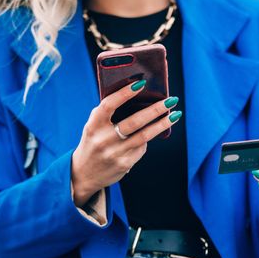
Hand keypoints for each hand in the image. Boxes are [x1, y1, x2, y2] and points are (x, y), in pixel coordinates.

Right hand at [71, 80, 181, 205]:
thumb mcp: (94, 126)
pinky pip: (142, 148)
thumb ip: (109, 113)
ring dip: (162, 124)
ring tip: (175, 114)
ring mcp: (114, 153)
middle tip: (171, 100)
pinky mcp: (124, 164)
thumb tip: (138, 96)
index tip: (141, 83)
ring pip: (144, 136)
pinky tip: (154, 132)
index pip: (109, 105)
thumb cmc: (93, 141)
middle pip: (134, 122)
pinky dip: (148, 139)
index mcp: (93, 125)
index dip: (124, 93)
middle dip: (155, 109)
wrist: (83, 174)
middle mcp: (103, 139)